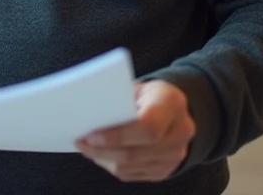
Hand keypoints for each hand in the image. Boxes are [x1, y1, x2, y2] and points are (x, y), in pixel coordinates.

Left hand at [77, 80, 195, 181]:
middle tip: (81, 142)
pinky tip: (102, 155)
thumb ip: (119, 100)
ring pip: (130, 167)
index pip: (146, 128)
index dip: (117, 136)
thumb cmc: (149, 95)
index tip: (91, 135)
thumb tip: (89, 117)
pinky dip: (113, 165)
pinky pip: (132, 174)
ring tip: (87, 148)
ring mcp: (175, 156)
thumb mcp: (138, 88)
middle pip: (135, 152)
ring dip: (103, 159)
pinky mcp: (165, 170)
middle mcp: (180, 133)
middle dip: (102, 150)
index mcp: (172, 104)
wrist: (175, 108)